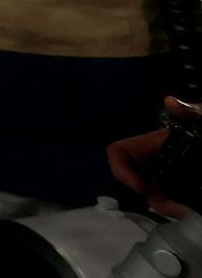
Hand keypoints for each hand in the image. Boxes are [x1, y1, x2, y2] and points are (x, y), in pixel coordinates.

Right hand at [111, 96, 201, 216]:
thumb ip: (196, 112)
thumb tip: (169, 100)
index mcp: (165, 141)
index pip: (121, 150)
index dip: (121, 168)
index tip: (143, 187)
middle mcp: (166, 157)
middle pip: (136, 175)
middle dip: (148, 194)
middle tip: (174, 209)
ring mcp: (178, 174)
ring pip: (154, 192)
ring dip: (163, 206)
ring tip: (187, 215)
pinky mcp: (191, 190)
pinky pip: (172, 200)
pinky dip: (175, 210)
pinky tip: (192, 214)